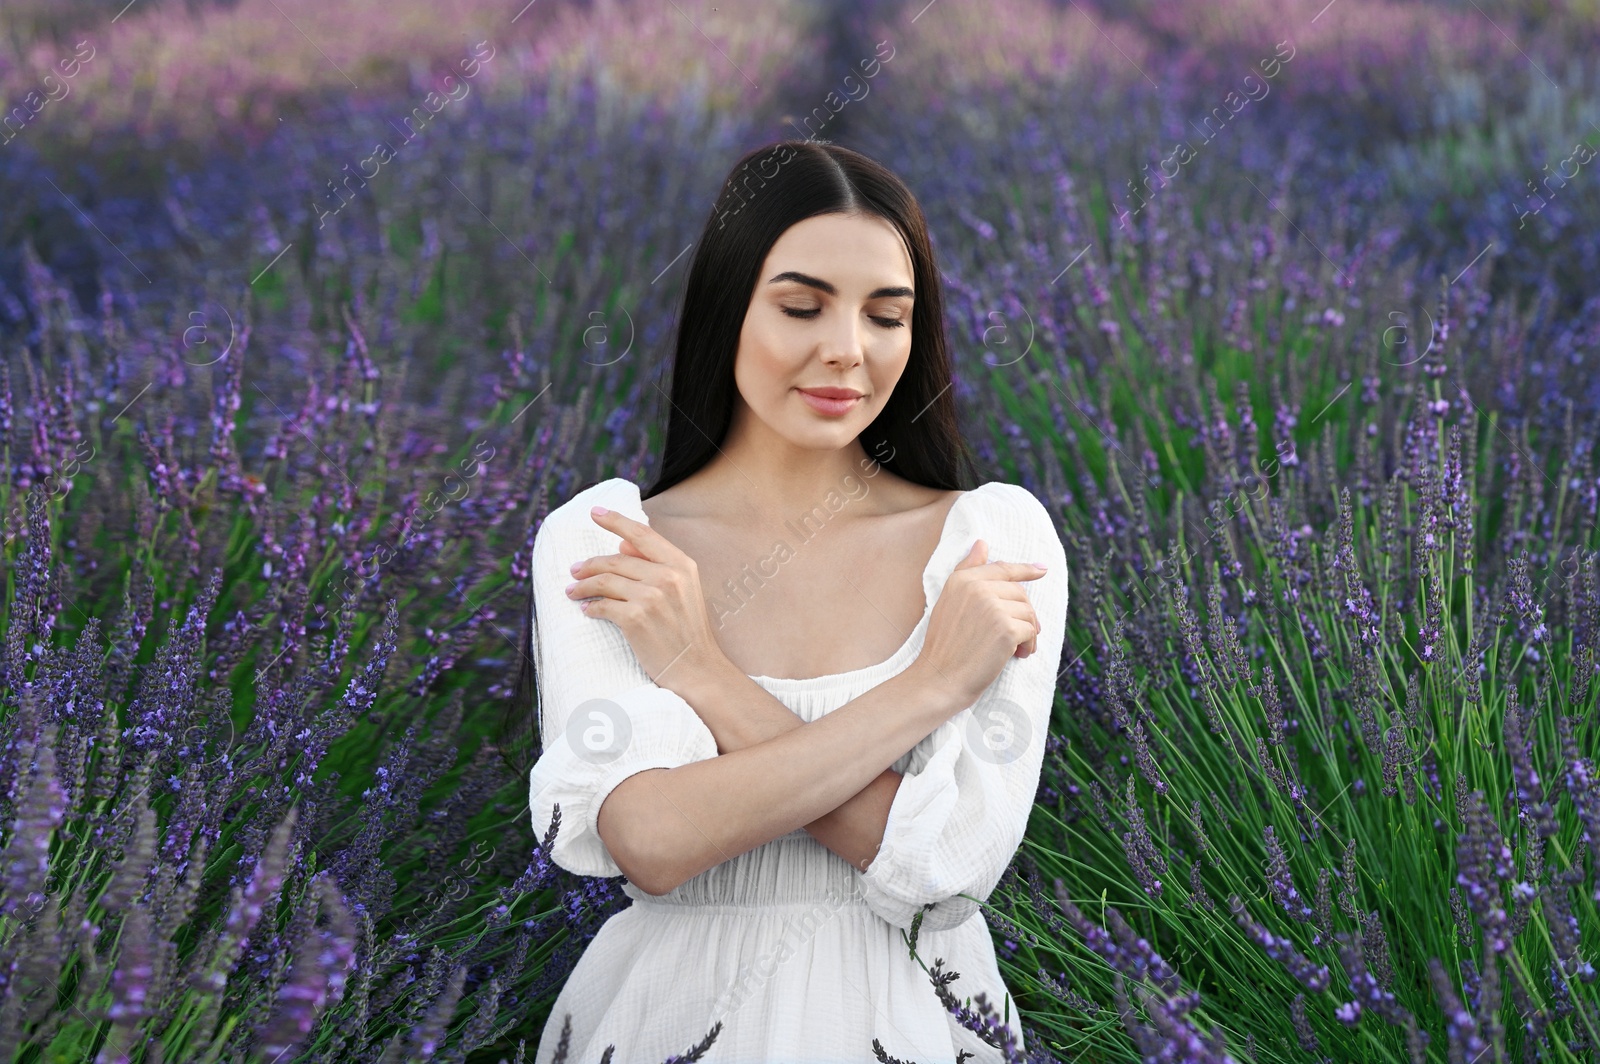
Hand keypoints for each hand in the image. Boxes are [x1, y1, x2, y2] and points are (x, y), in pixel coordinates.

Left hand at [565, 506, 726, 695]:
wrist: (698, 669)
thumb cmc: (688, 631)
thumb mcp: (685, 591)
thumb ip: (657, 565)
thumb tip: (622, 544)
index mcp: (681, 565)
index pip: (642, 534)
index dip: (615, 520)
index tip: (594, 512)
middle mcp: (668, 576)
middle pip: (615, 560)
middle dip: (589, 565)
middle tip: (573, 571)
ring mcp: (652, 597)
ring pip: (603, 581)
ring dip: (582, 586)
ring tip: (572, 591)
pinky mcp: (636, 619)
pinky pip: (602, 606)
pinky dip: (591, 608)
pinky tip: (587, 611)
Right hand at [913, 539, 1044, 709]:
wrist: (939, 679)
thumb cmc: (945, 646)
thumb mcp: (949, 602)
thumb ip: (967, 571)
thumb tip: (981, 542)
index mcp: (962, 580)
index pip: (1002, 569)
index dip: (1025, 569)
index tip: (1042, 570)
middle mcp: (976, 587)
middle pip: (1020, 593)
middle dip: (1023, 615)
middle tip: (1018, 637)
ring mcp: (992, 607)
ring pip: (1028, 613)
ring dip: (1027, 633)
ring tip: (1015, 650)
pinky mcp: (1005, 628)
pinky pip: (1031, 631)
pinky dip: (1028, 645)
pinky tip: (1016, 656)